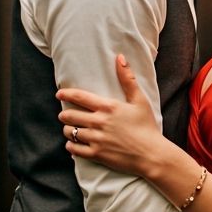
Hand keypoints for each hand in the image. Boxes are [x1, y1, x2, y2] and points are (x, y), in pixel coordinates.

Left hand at [57, 55, 163, 175]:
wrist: (151, 154)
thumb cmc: (147, 126)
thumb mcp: (140, 100)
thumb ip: (128, 79)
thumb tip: (120, 57)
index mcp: (108, 107)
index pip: (80, 97)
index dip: (66, 94)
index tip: (59, 94)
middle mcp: (99, 122)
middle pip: (70, 115)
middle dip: (64, 115)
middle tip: (64, 115)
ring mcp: (96, 139)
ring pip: (70, 132)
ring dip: (67, 130)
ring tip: (70, 129)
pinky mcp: (96, 154)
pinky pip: (74, 149)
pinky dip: (71, 145)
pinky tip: (73, 144)